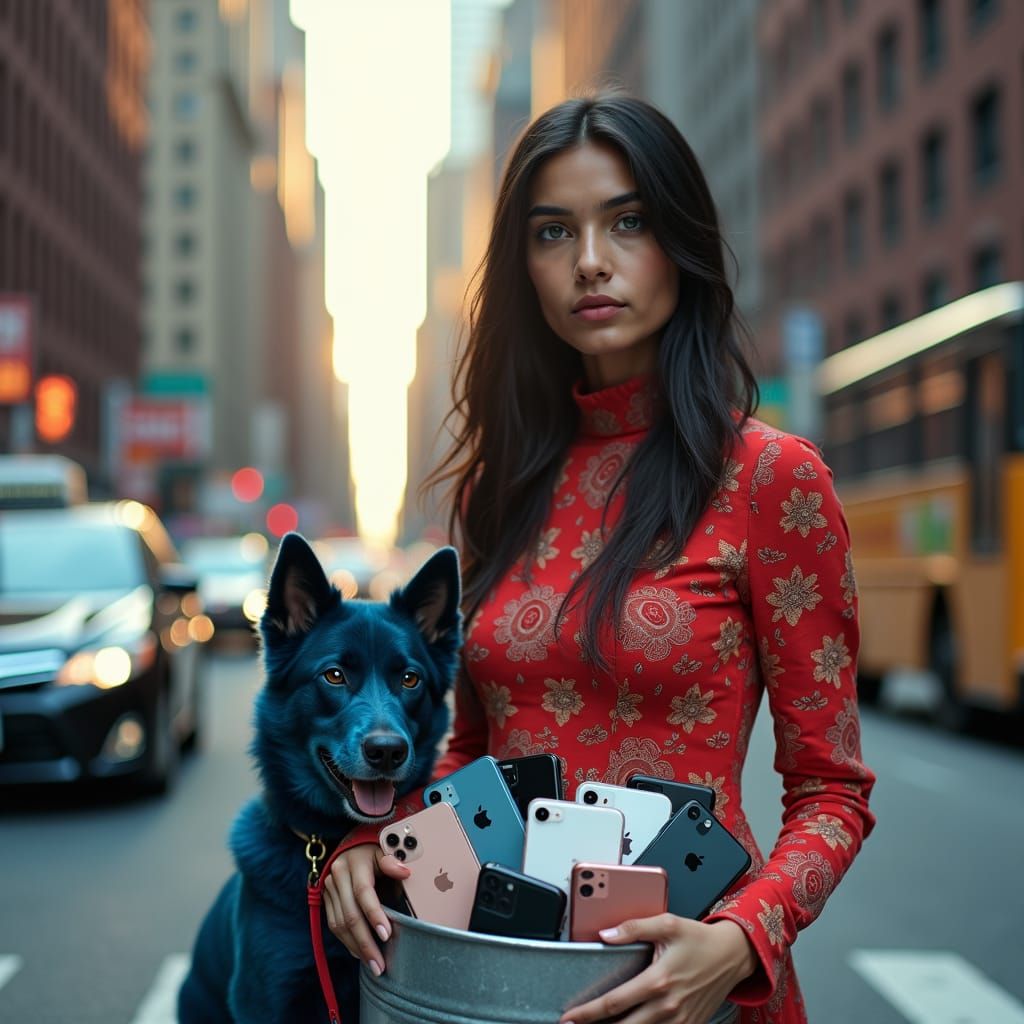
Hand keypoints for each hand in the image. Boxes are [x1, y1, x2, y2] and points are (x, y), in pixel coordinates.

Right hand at [323, 843, 409, 976]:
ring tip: (372, 964)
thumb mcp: (384, 848)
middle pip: (350, 915)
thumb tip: (405, 872)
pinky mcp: (325, 899)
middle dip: (365, 942)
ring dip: (356, 946)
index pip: (363, 893)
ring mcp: (328, 888)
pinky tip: (359, 952)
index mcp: (354, 863)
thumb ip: (393, 861)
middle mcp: (337, 876)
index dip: (374, 914)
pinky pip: (334, 924)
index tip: (387, 935)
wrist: (350, 844)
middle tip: (379, 964)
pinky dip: (347, 941)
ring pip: (339, 924)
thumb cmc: (373, 849)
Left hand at [560, 915, 756, 1023]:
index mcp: (659, 981)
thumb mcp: (667, 924)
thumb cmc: (699, 939)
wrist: (732, 956)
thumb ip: (633, 928)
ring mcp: (680, 1021)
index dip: (588, 1013)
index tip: (569, 1017)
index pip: (614, 1002)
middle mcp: (668, 1007)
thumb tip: (604, 935)